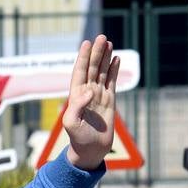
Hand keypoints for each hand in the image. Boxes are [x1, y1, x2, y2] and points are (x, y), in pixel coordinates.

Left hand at [63, 34, 119, 170]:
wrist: (91, 150)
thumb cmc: (78, 138)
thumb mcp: (71, 123)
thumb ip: (77, 106)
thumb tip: (88, 90)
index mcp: (76, 96)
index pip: (79, 72)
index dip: (82, 58)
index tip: (86, 43)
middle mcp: (87, 93)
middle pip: (91, 68)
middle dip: (96, 53)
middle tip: (101, 37)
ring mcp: (98, 95)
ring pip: (102, 72)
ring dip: (105, 57)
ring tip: (108, 42)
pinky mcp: (109, 100)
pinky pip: (111, 81)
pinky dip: (113, 70)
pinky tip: (116, 59)